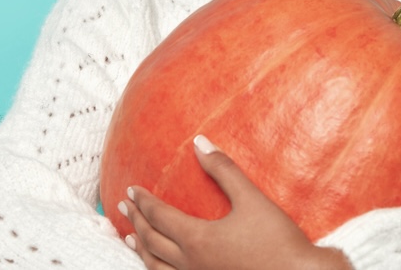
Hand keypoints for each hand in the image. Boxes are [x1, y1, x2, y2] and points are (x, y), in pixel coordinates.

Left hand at [118, 135, 352, 269]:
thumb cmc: (277, 240)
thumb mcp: (252, 199)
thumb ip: (223, 170)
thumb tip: (200, 143)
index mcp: (197, 239)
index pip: (159, 216)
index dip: (143, 201)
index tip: (131, 189)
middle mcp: (190, 264)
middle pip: (152, 240)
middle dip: (135, 221)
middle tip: (123, 205)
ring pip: (156, 266)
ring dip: (141, 248)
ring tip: (130, 238)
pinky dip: (157, 269)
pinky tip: (160, 265)